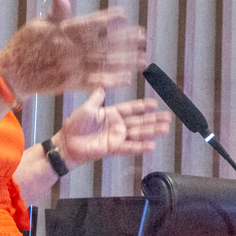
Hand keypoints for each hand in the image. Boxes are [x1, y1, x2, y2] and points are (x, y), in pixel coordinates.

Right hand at [0, 0, 146, 98]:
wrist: (12, 74)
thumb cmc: (25, 46)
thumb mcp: (38, 24)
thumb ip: (55, 12)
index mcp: (62, 33)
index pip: (88, 24)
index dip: (106, 20)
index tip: (123, 15)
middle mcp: (69, 51)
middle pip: (101, 44)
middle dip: (123, 40)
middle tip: (142, 36)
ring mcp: (71, 68)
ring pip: (102, 64)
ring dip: (124, 61)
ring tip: (143, 58)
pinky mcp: (71, 84)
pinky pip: (93, 82)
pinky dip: (110, 81)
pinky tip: (126, 78)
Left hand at [54, 87, 171, 166]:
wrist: (67, 144)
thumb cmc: (74, 126)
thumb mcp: (86, 108)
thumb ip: (96, 98)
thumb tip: (102, 86)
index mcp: (111, 114)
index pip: (131, 109)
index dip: (143, 106)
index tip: (155, 103)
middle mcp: (117, 126)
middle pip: (140, 121)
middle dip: (154, 119)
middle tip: (168, 117)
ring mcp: (116, 137)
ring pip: (138, 133)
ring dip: (152, 131)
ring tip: (165, 129)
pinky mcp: (113, 148)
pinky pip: (130, 147)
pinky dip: (140, 147)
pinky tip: (152, 145)